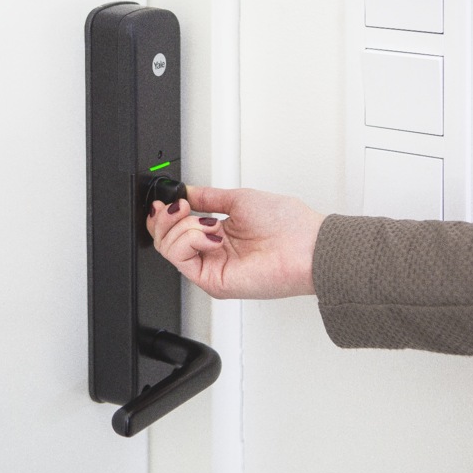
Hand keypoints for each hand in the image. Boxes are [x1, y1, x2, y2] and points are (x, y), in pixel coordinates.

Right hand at [146, 186, 325, 298]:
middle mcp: (212, 252)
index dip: (164, 213)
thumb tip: (184, 191)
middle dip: (168, 217)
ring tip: (210, 224)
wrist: (307, 245)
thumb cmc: (287, 224)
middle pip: (166, 238)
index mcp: (218, 234)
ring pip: (168, 247)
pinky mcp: (212, 282)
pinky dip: (190, 239)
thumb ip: (207, 197)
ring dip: (183, 226)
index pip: (176, 229)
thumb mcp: (239, 199)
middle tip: (183, 207)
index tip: (167, 200)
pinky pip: (181, 258)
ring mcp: (211, 267)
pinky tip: (212, 234)